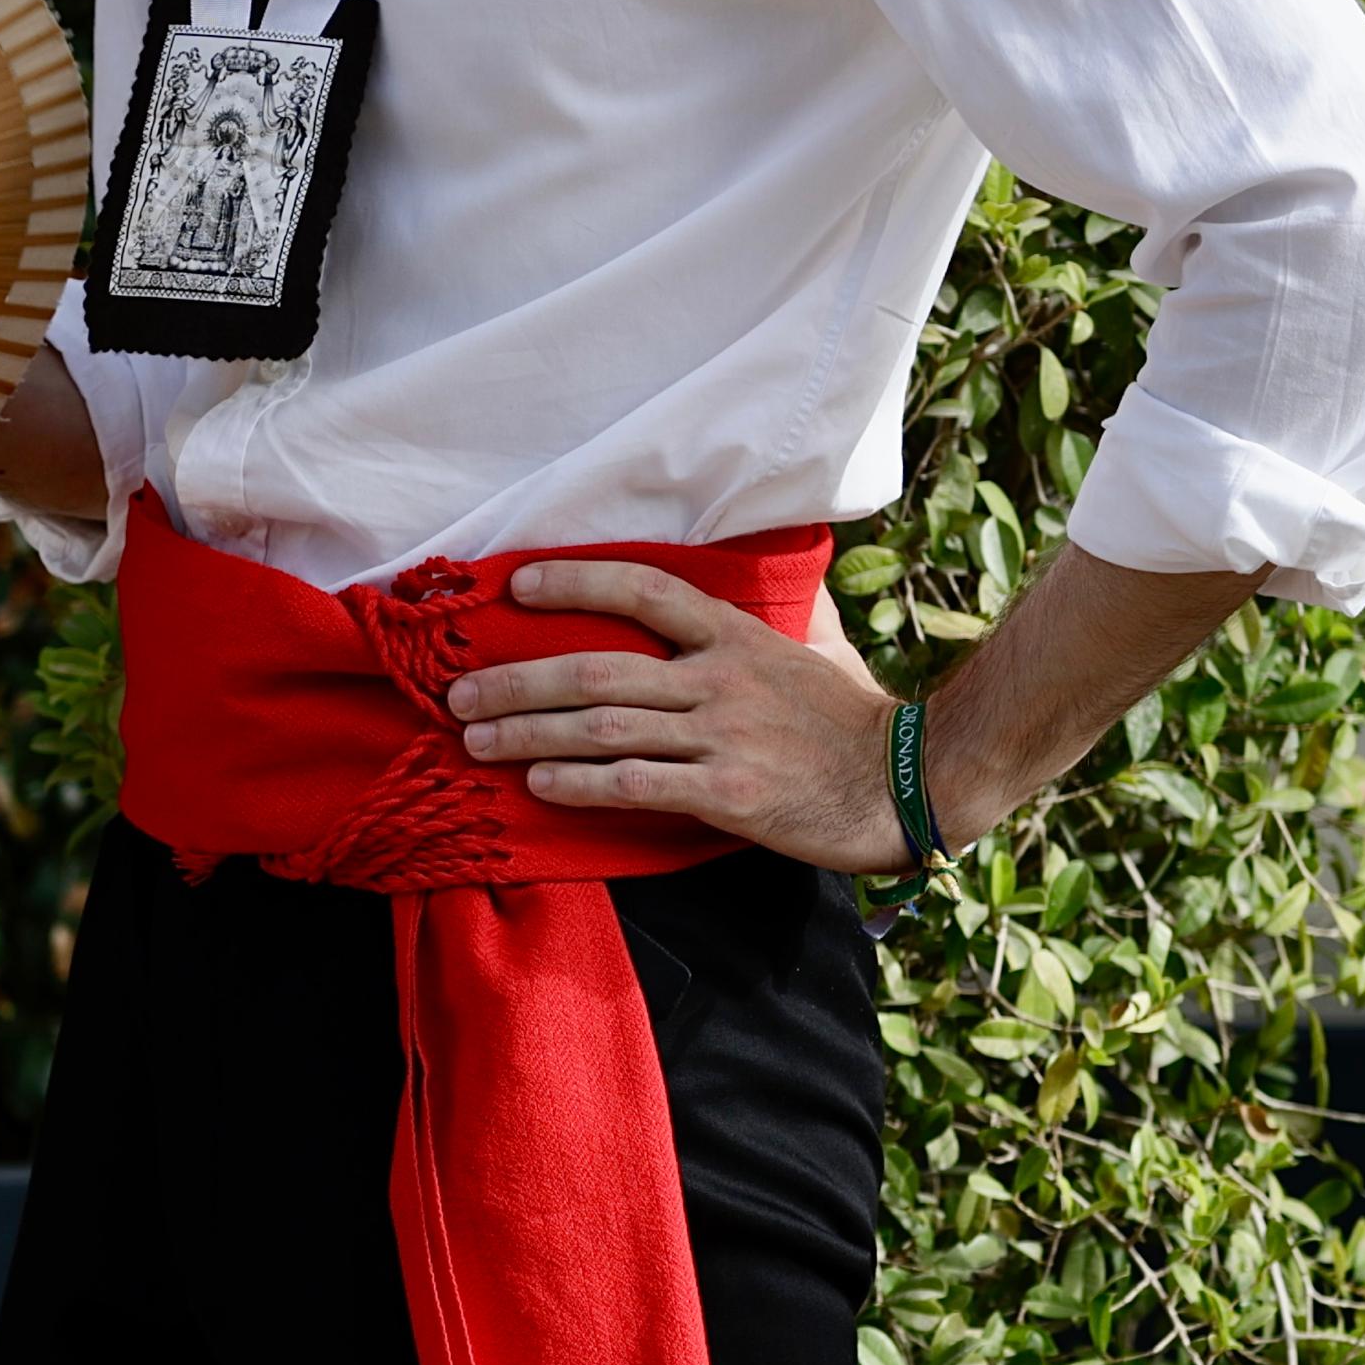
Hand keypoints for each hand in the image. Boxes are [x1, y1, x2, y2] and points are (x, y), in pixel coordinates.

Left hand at [446, 561, 930, 874]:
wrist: (904, 786)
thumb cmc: (850, 720)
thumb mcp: (811, 646)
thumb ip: (768, 613)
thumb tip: (755, 569)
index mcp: (735, 636)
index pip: (643, 589)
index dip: (574, 582)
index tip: (515, 588)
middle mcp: (720, 678)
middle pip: (595, 668)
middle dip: (517, 680)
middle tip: (460, 693)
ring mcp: (722, 736)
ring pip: (602, 726)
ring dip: (529, 734)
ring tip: (477, 739)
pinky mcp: (727, 795)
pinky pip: (635, 784)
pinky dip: (580, 784)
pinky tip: (540, 786)